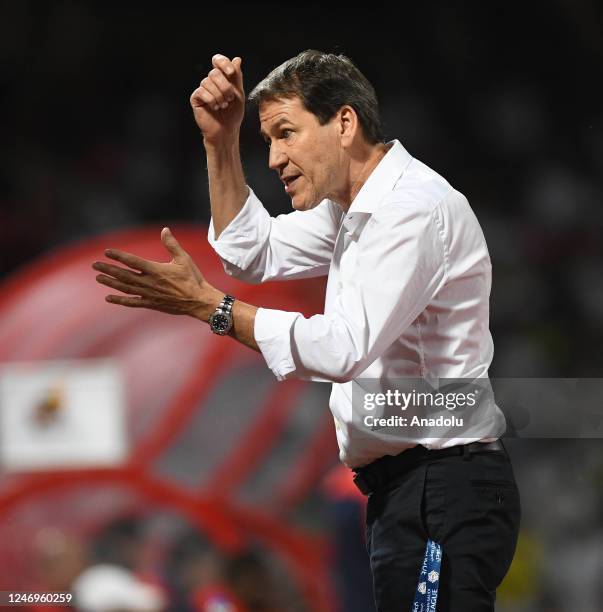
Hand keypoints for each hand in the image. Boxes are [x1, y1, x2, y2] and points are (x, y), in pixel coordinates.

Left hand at [93, 228, 220, 319]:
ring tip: (98, 278)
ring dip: (110, 283)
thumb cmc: (193, 279)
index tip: (107, 252)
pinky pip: (132, 302)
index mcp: (156, 270)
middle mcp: (149, 282)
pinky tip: (109, 298)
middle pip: (124, 275)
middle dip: (108, 269)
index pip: (132, 261)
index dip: (118, 256)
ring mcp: (149, 294)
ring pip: (125, 288)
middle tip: (95, 265)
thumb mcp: (184, 259)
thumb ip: (171, 244)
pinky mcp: (151, 304)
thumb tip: (164, 229)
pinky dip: (120, 301)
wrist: (199, 301)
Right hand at [190, 54, 244, 144]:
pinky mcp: (196, 98)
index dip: (223, 63)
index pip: (218, 60)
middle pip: (214, 72)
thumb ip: (237, 77)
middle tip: (229, 99)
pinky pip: (202, 92)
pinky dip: (211, 100)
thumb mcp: (239, 94)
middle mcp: (211, 82)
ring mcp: (203, 89)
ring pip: (208, 82)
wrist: (226, 131)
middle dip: (225, 87)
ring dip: (219, 96)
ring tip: (223, 106)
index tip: (231, 73)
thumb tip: (237, 59)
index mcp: (221, 78)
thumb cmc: (233, 115)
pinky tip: (215, 108)